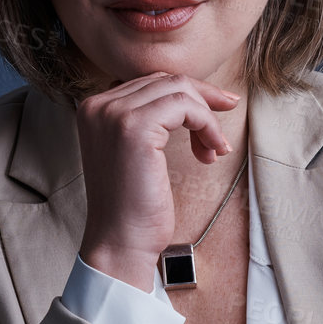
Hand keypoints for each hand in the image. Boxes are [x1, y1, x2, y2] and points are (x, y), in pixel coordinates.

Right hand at [74, 71, 240, 290]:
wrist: (120, 243)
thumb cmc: (133, 206)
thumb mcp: (137, 154)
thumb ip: (149, 121)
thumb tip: (191, 95)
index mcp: (94, 109)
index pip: (150, 83)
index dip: (188, 94)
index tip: (218, 106)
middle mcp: (98, 105)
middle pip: (165, 80)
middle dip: (203, 99)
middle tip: (228, 114)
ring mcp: (113, 114)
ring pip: (178, 90)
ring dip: (207, 118)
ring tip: (216, 148)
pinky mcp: (134, 127)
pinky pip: (185, 106)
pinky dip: (206, 124)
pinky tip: (212, 151)